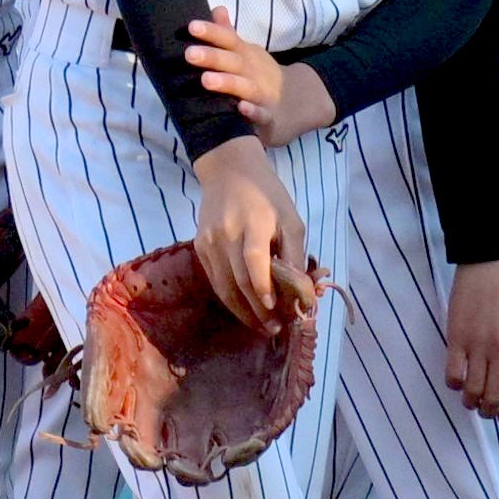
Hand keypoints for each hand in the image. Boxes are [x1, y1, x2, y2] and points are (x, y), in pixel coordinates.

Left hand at [188, 10, 336, 146]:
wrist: (297, 102)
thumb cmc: (260, 75)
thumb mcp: (247, 52)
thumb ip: (228, 34)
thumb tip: (217, 9)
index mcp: (245, 55)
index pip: (229, 40)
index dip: (212, 33)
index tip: (191, 26)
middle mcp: (253, 72)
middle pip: (233, 62)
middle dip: (212, 57)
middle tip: (189, 54)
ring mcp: (262, 94)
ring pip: (245, 87)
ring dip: (227, 83)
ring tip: (206, 80)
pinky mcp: (269, 118)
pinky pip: (262, 115)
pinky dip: (253, 112)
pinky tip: (241, 108)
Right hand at [190, 133, 314, 323]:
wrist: (229, 170)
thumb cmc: (267, 195)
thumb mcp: (291, 218)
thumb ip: (294, 253)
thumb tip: (299, 290)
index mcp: (254, 223)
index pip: (255, 261)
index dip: (263, 288)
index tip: (274, 310)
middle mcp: (227, 233)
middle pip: (239, 280)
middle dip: (257, 310)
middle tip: (273, 328)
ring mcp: (209, 241)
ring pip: (223, 285)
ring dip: (241, 310)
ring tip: (259, 326)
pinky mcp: (199, 246)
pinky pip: (214, 278)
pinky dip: (229, 296)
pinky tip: (243, 307)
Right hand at [444, 257, 498, 419]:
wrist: (490, 265)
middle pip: (494, 397)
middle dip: (489, 411)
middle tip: (485, 410)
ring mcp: (479, 346)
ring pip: (472, 390)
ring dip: (470, 402)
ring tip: (470, 400)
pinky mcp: (456, 338)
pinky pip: (453, 374)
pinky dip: (453, 384)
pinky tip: (456, 381)